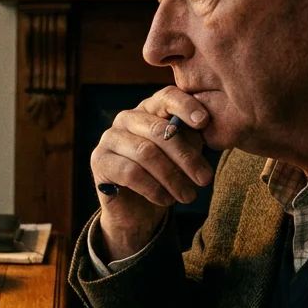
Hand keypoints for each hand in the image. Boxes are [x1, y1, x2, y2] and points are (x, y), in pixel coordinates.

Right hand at [91, 86, 213, 260]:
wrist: (138, 210)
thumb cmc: (165, 175)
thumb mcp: (184, 154)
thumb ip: (191, 137)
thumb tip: (208, 125)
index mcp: (149, 109)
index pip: (166, 97)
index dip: (185, 106)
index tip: (204, 122)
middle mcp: (126, 118)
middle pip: (158, 130)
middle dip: (186, 157)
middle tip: (205, 180)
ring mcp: (109, 138)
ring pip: (145, 153)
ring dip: (172, 178)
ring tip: (188, 196)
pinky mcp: (99, 162)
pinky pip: (130, 172)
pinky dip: (153, 188)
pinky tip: (166, 200)